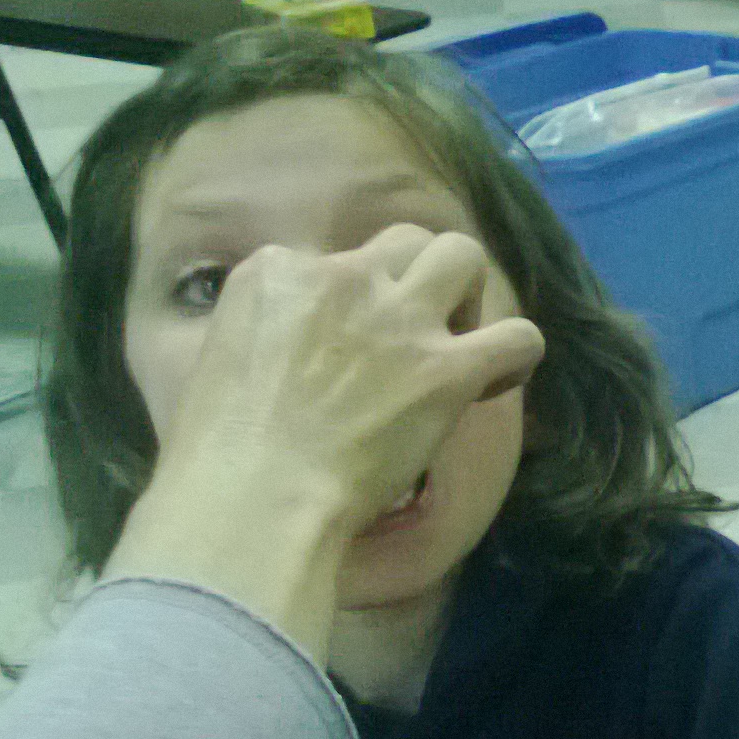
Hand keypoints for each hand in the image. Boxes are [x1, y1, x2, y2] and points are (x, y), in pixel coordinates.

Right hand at [153, 226, 539, 540]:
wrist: (252, 496)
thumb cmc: (220, 452)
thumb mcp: (220, 357)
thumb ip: (268, 332)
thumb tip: (298, 348)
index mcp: (275, 271)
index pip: (336, 261)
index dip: (354, 307)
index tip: (348, 356)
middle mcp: (340, 278)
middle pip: (407, 242)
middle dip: (420, 280)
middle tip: (414, 338)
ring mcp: (397, 320)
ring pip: (463, 255)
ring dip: (468, 296)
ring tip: (455, 346)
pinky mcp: (446, 369)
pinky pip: (518, 335)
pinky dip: (518, 355)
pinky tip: (496, 381)